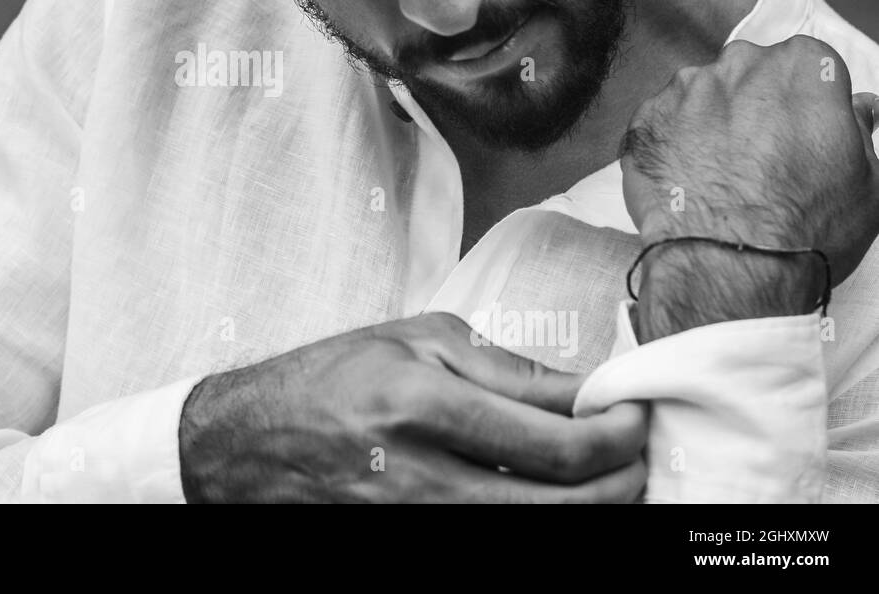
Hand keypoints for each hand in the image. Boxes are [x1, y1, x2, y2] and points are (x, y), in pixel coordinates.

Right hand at [178, 312, 646, 501]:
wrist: (250, 444)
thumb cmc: (330, 380)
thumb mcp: (416, 342)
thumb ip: (510, 369)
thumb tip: (589, 392)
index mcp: (423, 405)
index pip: (559, 444)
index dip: (621, 434)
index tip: (637, 415)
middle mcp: (422, 478)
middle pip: (565, 507)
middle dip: (624, 482)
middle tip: (639, 453)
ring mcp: (417, 523)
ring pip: (539, 534)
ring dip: (591, 507)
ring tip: (606, 477)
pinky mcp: (414, 546)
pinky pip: (500, 543)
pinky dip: (541, 519)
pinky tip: (552, 496)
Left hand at [620, 36, 878, 338]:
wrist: (730, 267)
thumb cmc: (808, 226)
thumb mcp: (866, 180)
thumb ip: (859, 129)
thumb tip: (861, 104)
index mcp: (802, 67)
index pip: (805, 66)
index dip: (803, 102)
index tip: (799, 133)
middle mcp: (739, 65)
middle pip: (748, 74)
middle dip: (753, 105)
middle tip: (757, 157)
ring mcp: (685, 90)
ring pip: (701, 95)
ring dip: (709, 122)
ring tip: (718, 173)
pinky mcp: (644, 119)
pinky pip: (661, 121)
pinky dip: (671, 143)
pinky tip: (686, 179)